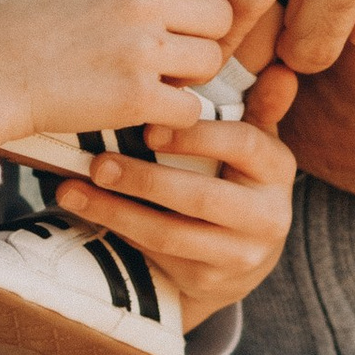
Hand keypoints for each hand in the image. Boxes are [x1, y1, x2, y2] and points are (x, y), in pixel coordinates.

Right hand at [0, 0, 235, 147]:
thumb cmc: (5, 23)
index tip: (179, 12)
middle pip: (220, 11)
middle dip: (202, 34)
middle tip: (176, 52)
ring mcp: (141, 47)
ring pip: (211, 59)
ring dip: (190, 76)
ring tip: (159, 82)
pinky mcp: (136, 97)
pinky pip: (191, 108)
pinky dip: (174, 116)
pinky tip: (148, 112)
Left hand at [56, 111, 295, 322]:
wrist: (243, 256)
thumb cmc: (238, 178)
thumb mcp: (254, 143)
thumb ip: (259, 107)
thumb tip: (281, 72)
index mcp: (277, 169)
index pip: (243, 144)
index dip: (195, 136)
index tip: (148, 129)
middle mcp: (267, 217)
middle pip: (201, 198)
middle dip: (145, 180)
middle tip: (98, 163)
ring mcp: (237, 255)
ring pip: (170, 234)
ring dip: (116, 210)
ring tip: (72, 189)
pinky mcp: (207, 281)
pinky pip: (155, 254)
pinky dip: (116, 230)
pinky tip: (85, 210)